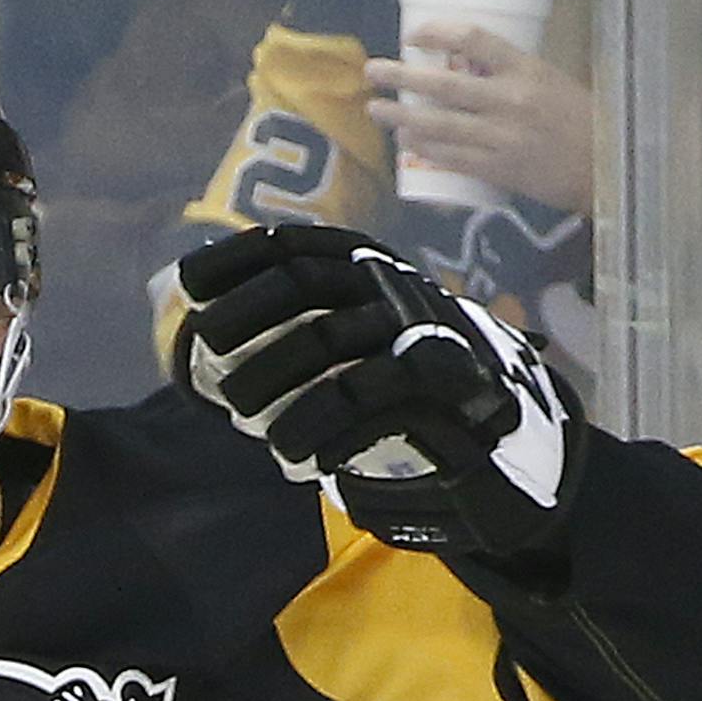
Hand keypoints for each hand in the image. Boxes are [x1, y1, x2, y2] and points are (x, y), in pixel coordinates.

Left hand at [160, 222, 583, 554]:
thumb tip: (213, 338)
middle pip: (307, 286)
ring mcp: (426, 333)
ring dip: (271, 383)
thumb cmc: (417, 395)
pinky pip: (366, 399)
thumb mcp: (364, 349)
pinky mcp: (447, 390)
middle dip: (245, 318)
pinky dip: (322, 428)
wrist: (512, 448)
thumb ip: (306, 332)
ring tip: (245, 420)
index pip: (302, 246)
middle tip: (207, 359)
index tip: (189, 284)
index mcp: (377, 271)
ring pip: (328, 344)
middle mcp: (400, 289)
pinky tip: (303, 454)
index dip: (242, 258)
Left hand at [364, 22, 594, 213]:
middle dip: (401, 76)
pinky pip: (451, 157)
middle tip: (372, 71)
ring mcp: (501, 137)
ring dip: (401, 116)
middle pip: (443, 84)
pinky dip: (424, 148)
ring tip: (376, 109)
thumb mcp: (551, 81)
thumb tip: (465, 65)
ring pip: (438, 124)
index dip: (439, 31)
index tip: (414, 33)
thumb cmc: (583, 119)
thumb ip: (510, 73)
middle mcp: (510, 100)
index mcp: (527, 69)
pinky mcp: (497, 169)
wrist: (608, 166)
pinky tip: (406, 141)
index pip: (474, 39)